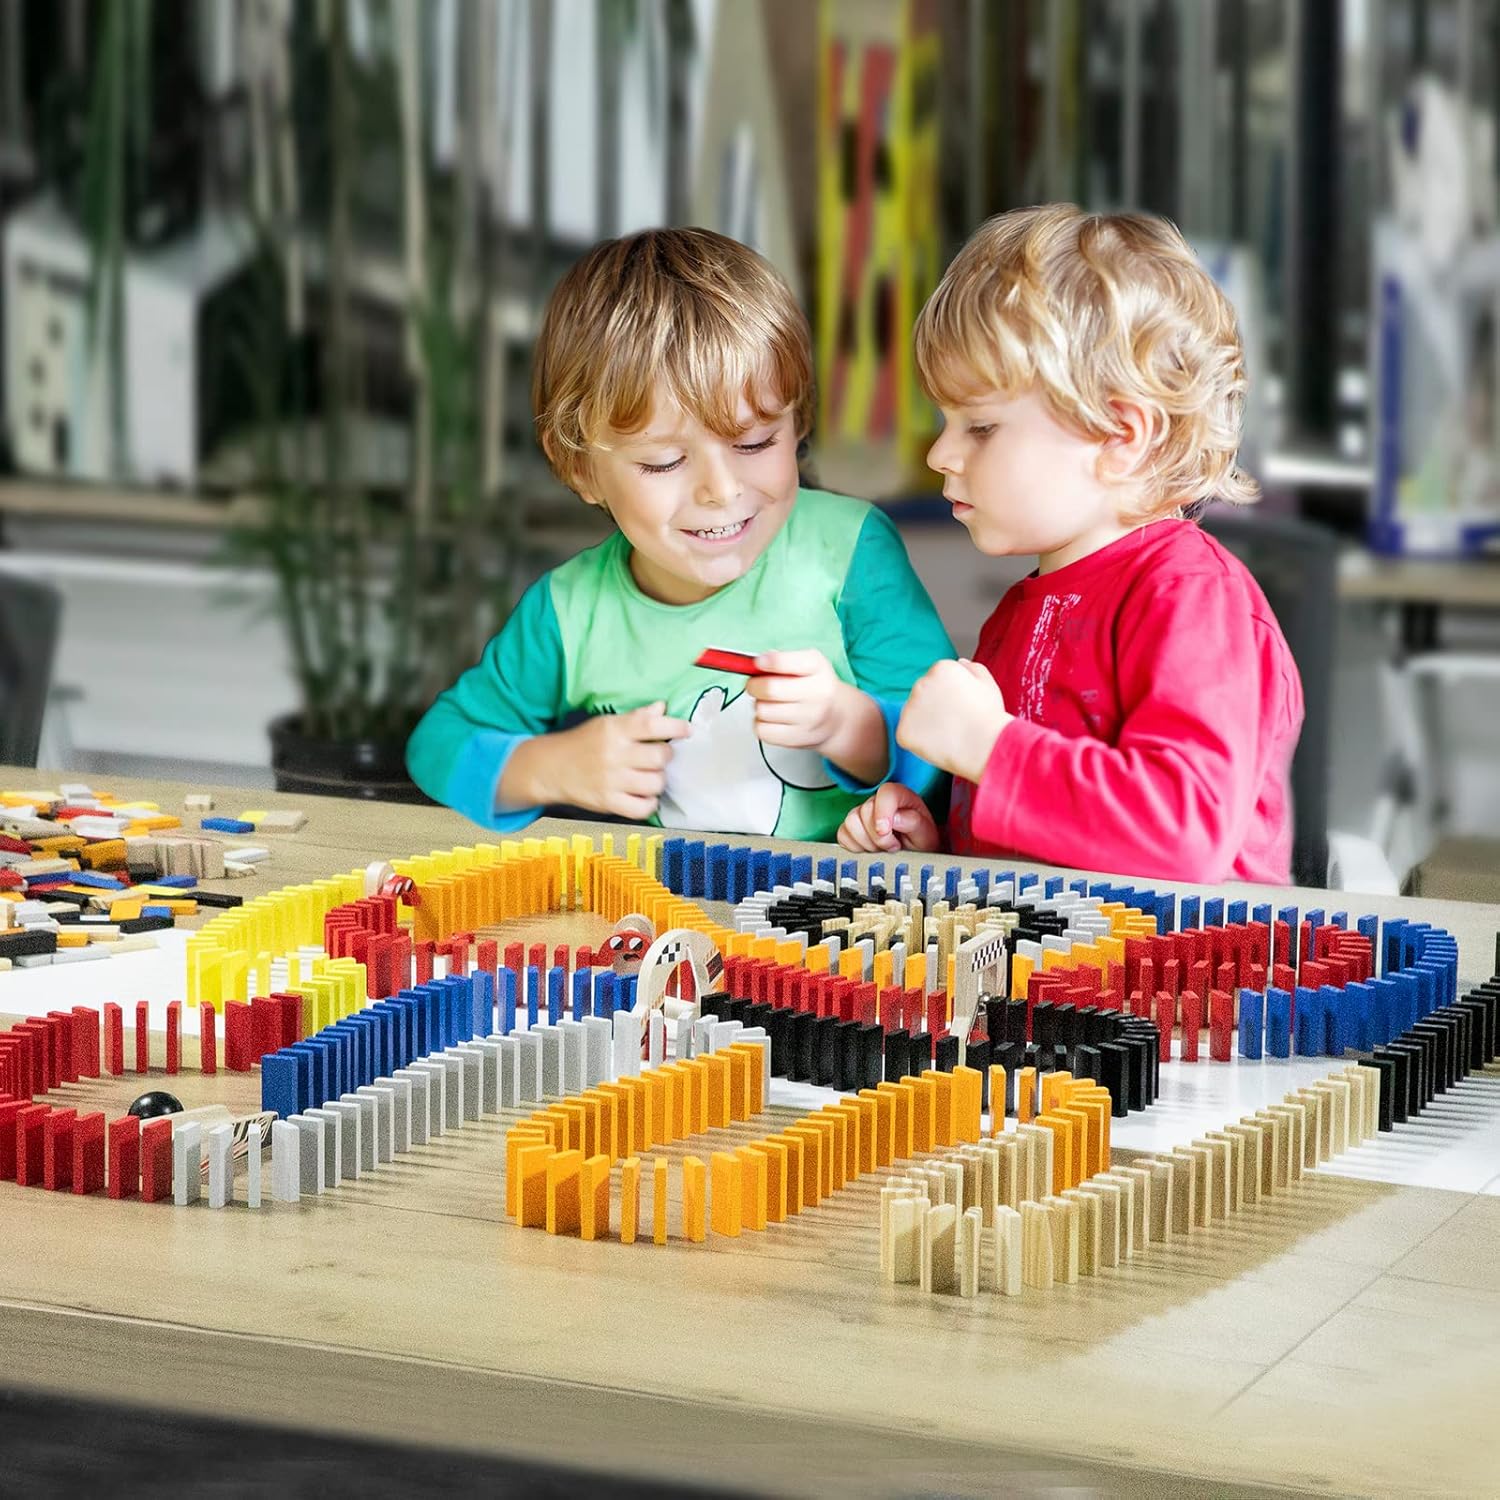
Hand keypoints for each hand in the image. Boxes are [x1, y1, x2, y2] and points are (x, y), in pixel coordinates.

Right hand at [501, 702, 690, 820]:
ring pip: (656, 783)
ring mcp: (611, 781)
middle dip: (666, 756)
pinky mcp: (608, 803)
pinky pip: (643, 808)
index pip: (652, 725)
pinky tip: (644, 795)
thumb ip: (636, 718)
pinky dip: (649, 803)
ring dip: (658, 780)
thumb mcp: (606, 724)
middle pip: (660, 756)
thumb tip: (662, 707)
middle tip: (659, 756)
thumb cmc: (584, 743)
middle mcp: (614, 754)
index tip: (687, 730)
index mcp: (614, 730)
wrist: (551, 768)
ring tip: (650, 776)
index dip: (676, 727)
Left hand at [748, 650, 887, 784]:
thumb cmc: (814, 687)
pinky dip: (760, 724)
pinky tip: (772, 719)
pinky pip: (762, 730)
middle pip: (770, 689)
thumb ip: (780, 659)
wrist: (837, 719)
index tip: (759, 662)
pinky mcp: (797, 739)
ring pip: (762, 710)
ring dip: (759, 705)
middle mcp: (818, 693)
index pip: (785, 662)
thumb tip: (753, 665)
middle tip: (755, 685)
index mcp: (817, 667)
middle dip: (754, 685)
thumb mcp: (806, 664)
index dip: (767, 662)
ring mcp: (809, 719)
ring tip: (770, 703)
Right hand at [837, 782, 940, 852]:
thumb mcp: (925, 834)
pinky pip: (843, 834)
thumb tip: (895, 818)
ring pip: (851, 822)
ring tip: (882, 848)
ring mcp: (862, 813)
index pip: (886, 793)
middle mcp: (879, 801)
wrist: (915, 852)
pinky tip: (870, 850)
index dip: (883, 812)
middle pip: (865, 811)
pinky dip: (855, 847)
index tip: (885, 831)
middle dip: (879, 837)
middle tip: (893, 846)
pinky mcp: (851, 827)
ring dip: (867, 842)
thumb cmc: (920, 840)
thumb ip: (913, 822)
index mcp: (900, 796)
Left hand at [895, 658, 1011, 782]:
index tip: (964, 707)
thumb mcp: (988, 685)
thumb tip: (960, 663)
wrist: (984, 746)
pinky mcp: (903, 730)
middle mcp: (920, 683)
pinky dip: (920, 743)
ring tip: (950, 734)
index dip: (953, 696)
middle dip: (936, 708)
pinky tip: (939, 745)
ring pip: (915, 716)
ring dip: (927, 724)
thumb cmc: (989, 717)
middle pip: (923, 696)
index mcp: (940, 668)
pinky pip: (908, 736)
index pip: (938, 680)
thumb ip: (973, 669)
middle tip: (956, 722)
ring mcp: (909, 707)